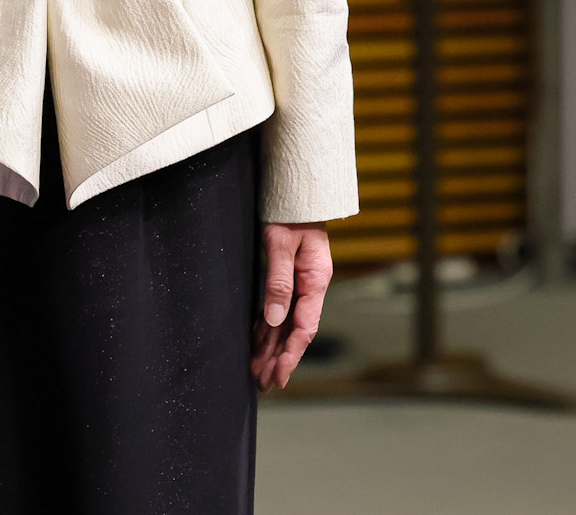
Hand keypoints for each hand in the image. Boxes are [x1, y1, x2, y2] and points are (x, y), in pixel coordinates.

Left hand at [251, 222, 332, 388]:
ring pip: (285, 323)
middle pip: (295, 331)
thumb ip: (279, 281)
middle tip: (265, 384)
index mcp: (316, 280)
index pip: (305, 326)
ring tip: (258, 372)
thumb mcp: (281, 244)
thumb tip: (275, 318)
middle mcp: (311, 286)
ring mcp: (300, 283)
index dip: (292, 352)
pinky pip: (278, 309)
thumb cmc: (290, 213)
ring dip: (273, 348)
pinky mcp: (288, 278)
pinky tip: (258, 344)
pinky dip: (268, 328)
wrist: (296, 191)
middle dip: (280, 359)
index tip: (279, 373)